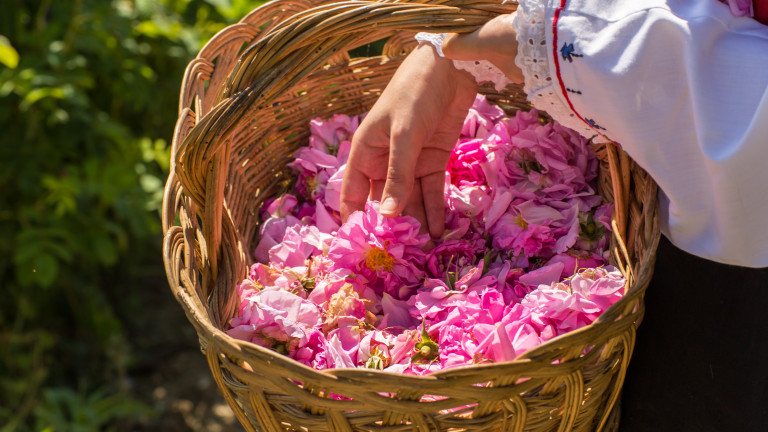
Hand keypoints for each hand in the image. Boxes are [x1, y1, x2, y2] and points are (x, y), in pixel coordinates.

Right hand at [341, 13, 522, 237]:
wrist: (449, 68)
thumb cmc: (414, 94)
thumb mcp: (404, 135)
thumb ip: (397, 176)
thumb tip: (387, 215)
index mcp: (364, 154)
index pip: (352, 196)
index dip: (356, 222)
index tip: (362, 250)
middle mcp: (384, 163)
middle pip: (384, 203)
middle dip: (392, 229)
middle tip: (400, 259)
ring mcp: (409, 164)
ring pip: (410, 202)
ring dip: (417, 224)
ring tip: (424, 253)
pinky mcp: (433, 161)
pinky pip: (432, 193)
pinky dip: (436, 211)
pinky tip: (440, 232)